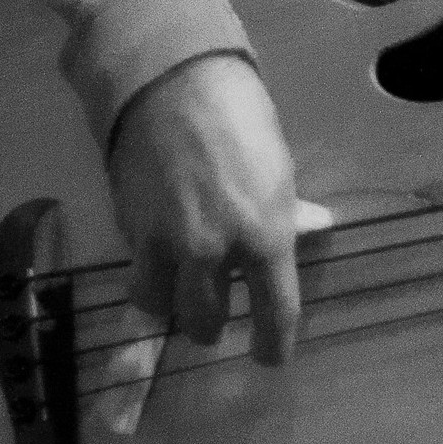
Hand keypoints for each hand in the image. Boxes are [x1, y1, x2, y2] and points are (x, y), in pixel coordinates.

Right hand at [108, 51, 325, 361]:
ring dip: (172, 308)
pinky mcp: (129, 229)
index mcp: (266, 236)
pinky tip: (157, 257)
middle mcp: (213, 251)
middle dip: (212, 328)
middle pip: (205, 321)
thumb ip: (289, 212)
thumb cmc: (242, 120)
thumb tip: (312, 228)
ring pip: (160, 307)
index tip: (269, 358)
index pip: (275, 312)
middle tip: (217, 323)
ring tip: (181, 297)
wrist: (173, 85)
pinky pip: (137, 272)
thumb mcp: (280, 169)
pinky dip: (148, 273)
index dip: (273, 345)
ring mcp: (165, 243)